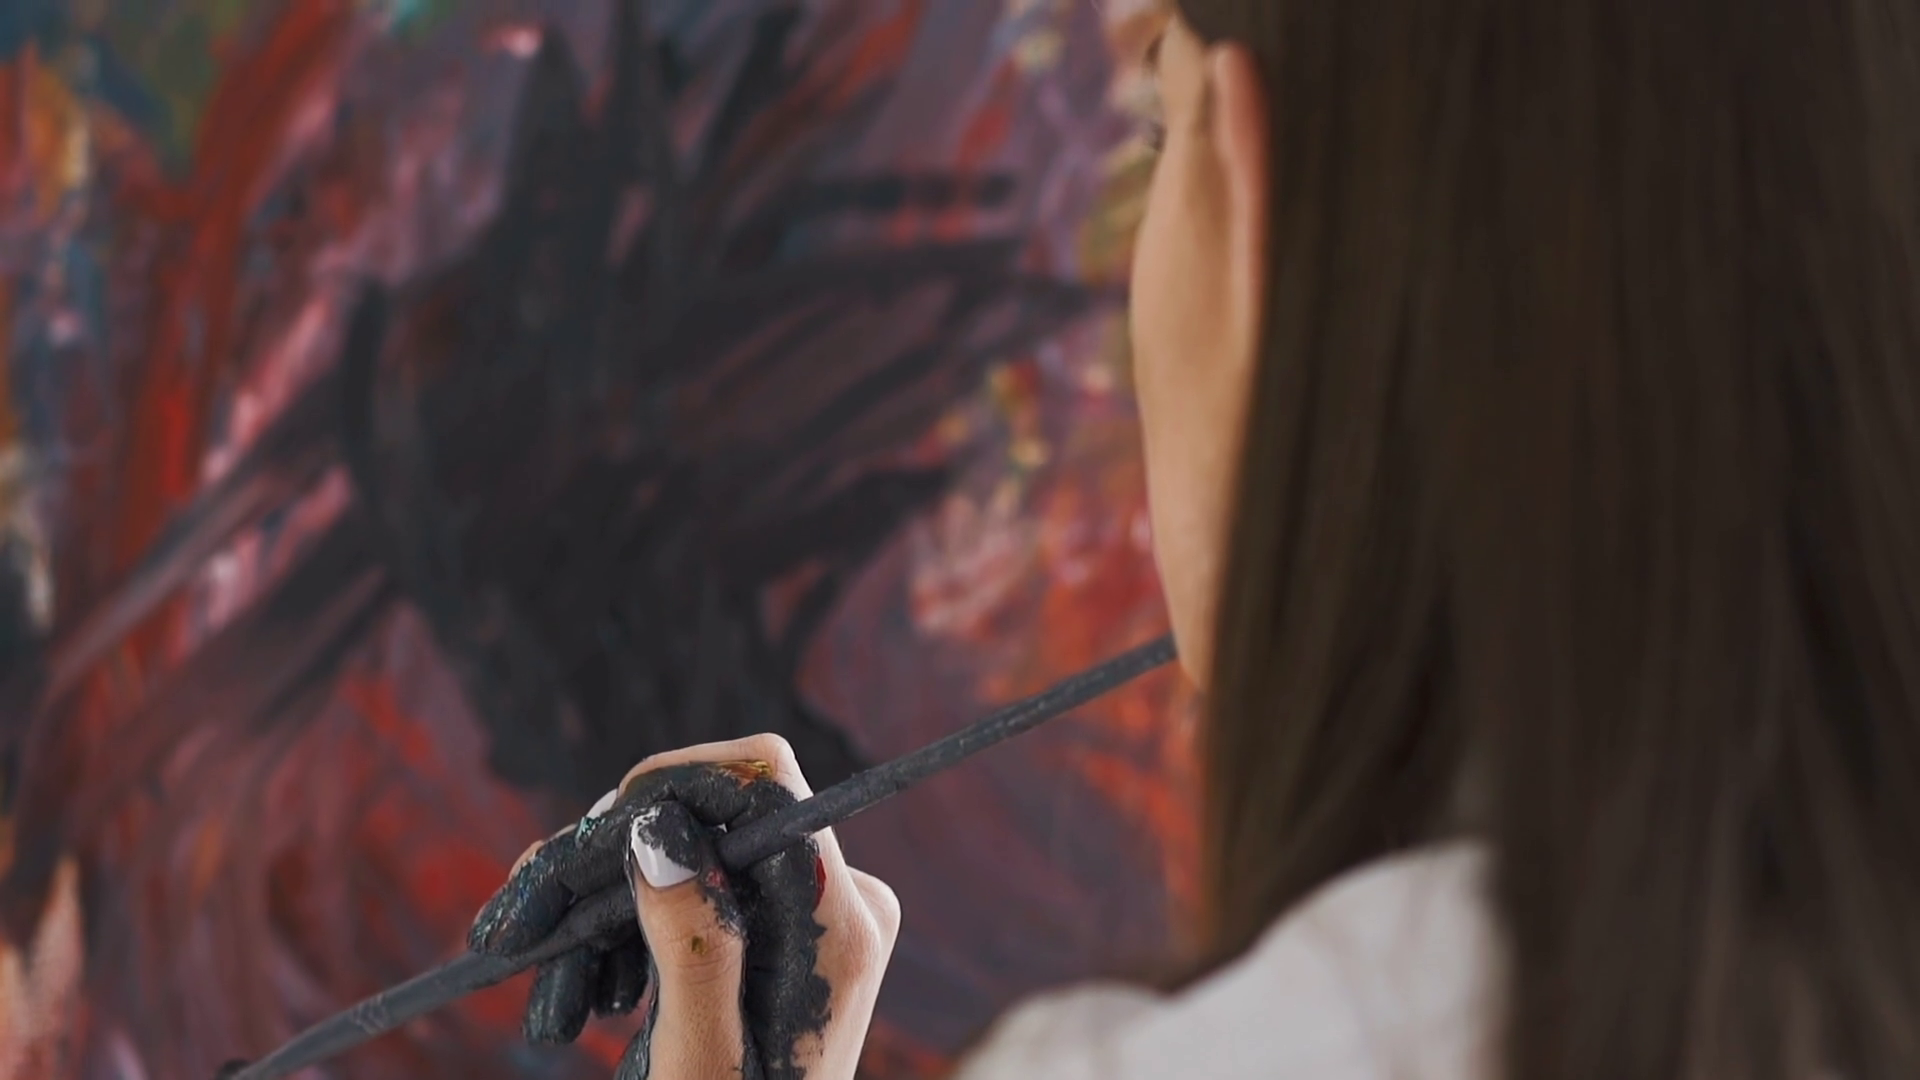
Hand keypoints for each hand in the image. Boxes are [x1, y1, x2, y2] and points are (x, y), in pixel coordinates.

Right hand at [467, 734, 901, 1078]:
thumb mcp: (699, 1064)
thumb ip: (691, 946)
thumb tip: (659, 825)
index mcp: (836, 927)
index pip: (762, 784)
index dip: (663, 790)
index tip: (577, 854)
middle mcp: (831, 900)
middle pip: (699, 817)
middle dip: (595, 871)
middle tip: (509, 935)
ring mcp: (800, 912)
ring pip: (670, 855)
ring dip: (589, 920)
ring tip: (550, 1017)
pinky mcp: (765, 930)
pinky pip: (675, 895)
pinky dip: (611, 939)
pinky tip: (573, 1006)